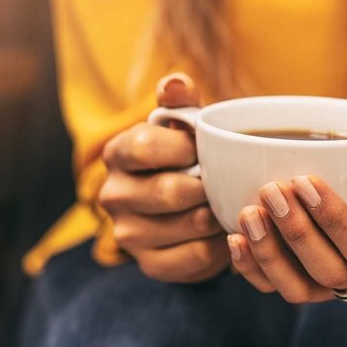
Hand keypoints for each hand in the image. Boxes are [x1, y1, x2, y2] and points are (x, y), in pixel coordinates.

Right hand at [98, 73, 228, 282]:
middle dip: (209, 185)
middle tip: (230, 179)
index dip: (184, 147)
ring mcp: (128, 234)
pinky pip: (197, 257)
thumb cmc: (186, 156)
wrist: (185, 206)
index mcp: (117, 153)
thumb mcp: (182, 125)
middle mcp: (113, 195)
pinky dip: (222, 244)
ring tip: (233, 201)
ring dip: (220, 213)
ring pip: (189, 225)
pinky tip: (227, 229)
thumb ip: (180, 101)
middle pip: (168, 191)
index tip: (207, 147)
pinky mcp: (151, 265)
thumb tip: (176, 82)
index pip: (143, 145)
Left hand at [228, 124, 346, 301]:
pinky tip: (236, 236)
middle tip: (272, 190)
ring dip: (269, 255)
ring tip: (249, 213)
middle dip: (296, 234)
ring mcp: (339, 282)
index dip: (334, 220)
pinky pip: (278, 286)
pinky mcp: (310, 276)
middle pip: (330, 274)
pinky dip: (253, 267)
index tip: (306, 179)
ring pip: (300, 290)